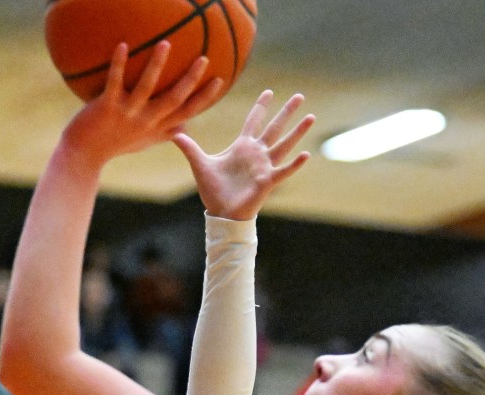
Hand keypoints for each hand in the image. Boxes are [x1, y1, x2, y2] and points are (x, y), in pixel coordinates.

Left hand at [59, 42, 223, 168]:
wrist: (85, 155)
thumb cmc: (115, 144)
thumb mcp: (145, 141)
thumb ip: (166, 133)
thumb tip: (186, 127)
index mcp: (157, 128)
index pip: (187, 112)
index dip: (204, 98)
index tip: (220, 80)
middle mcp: (146, 122)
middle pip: (174, 99)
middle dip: (190, 79)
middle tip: (203, 58)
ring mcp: (127, 114)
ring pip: (146, 88)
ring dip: (157, 65)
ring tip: (166, 44)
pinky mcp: (107, 108)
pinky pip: (114, 83)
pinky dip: (118, 64)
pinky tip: (122, 45)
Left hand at [173, 91, 315, 219]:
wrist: (221, 213)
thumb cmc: (213, 190)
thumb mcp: (199, 164)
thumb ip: (190, 148)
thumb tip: (173, 133)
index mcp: (242, 147)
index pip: (254, 121)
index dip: (261, 106)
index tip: (270, 91)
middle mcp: (257, 153)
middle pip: (275, 127)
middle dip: (287, 112)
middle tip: (300, 96)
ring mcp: (264, 166)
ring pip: (284, 144)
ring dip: (297, 131)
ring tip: (311, 117)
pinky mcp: (267, 181)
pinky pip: (283, 170)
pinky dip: (294, 164)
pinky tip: (306, 154)